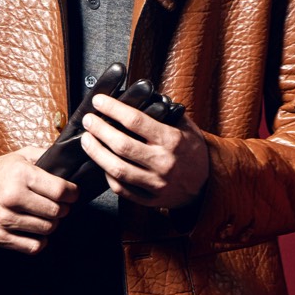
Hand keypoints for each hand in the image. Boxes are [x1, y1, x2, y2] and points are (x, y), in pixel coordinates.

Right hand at [0, 146, 77, 253]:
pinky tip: (36, 230)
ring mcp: (5, 219)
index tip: (73, 193)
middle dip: (64, 209)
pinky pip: (34, 247)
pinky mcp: (0, 236)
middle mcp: (12, 197)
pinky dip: (40, 240)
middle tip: (60, 205)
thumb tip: (69, 160)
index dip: (72, 193)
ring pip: (47, 229)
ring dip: (52, 223)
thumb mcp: (21, 156)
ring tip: (46, 215)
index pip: (59, 190)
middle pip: (56, 212)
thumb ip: (45, 155)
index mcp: (20, 175)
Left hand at [79, 95, 210, 208]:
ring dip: (96, 153)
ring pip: (117, 169)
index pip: (136, 120)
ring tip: (86, 140)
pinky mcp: (150, 200)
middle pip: (122, 145)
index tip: (99, 101)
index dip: (113, 109)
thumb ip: (164, 112)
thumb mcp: (186, 127)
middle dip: (99, 130)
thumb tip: (140, 95)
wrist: (207, 185)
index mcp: (172, 140)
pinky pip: (121, 189)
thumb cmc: (192, 151)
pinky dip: (107, 175)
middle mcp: (164, 162)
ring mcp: (156, 183)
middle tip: (88, 120)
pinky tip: (101, 163)